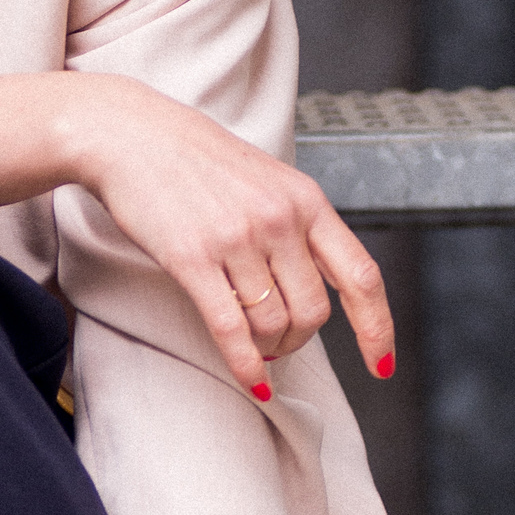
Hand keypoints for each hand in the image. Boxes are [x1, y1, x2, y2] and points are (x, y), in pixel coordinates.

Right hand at [73, 77, 391, 398]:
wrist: (133, 135)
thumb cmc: (196, 160)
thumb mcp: (268, 180)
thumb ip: (298, 226)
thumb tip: (316, 288)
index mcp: (307, 200)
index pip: (361, 276)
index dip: (376, 328)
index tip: (381, 363)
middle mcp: (279, 219)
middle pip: (313, 312)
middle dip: (298, 340)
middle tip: (279, 342)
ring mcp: (237, 239)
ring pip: (273, 324)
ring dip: (267, 348)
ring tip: (253, 345)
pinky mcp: (194, 259)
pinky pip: (231, 329)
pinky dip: (245, 365)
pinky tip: (251, 378)